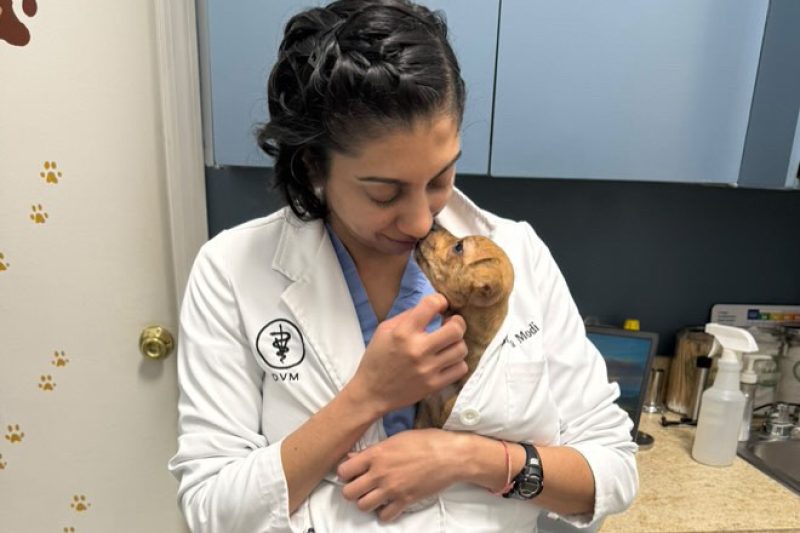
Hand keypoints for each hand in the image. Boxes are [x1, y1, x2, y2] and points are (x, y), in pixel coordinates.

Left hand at [337, 429, 459, 520]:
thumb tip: (353, 456)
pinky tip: (388, 503)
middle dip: (351, 490)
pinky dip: (384, 512)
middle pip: (348, 493)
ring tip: (374, 495)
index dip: (345, 473)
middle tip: (361, 486)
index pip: (343, 470)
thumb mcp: (396, 438)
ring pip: (362, 506)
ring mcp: (392, 489)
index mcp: (376, 454)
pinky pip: (384, 516)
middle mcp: (380, 473)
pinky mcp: (405, 501)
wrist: (450, 455)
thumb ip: (372, 450)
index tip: (352, 473)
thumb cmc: (425, 441)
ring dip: (366, 502)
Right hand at [346, 293, 467, 414]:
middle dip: (457, 322)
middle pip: (455, 329)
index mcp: (403, 332)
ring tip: (448, 343)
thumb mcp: (384, 330)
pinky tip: (448, 360)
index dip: (440, 300)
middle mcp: (418, 349)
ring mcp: (428, 369)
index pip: (431, 305)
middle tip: (452, 323)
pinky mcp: (434, 385)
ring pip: (461, 349)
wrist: (371, 393)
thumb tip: (432, 308)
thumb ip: (407, 316)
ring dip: (457, 343)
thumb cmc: (377, 359)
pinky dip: (457, 362)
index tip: (441, 305)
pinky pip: (460, 369)